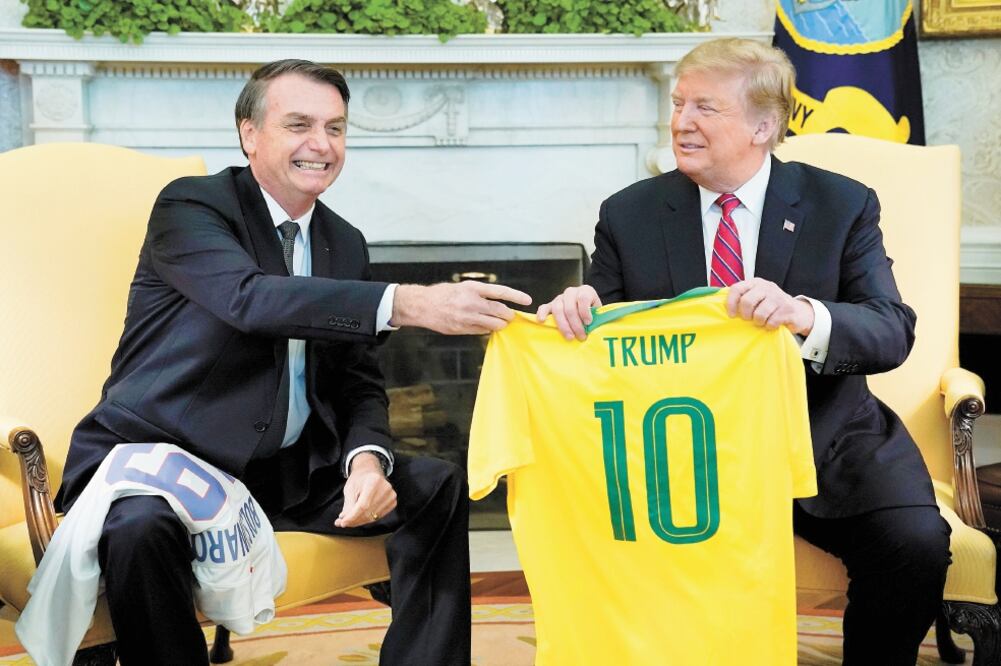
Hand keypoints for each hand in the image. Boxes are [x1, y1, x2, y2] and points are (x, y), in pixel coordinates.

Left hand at [335, 453, 397, 527]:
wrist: (370, 472)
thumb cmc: (359, 479)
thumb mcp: (350, 489)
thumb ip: (348, 505)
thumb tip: (344, 521)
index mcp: (374, 481)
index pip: (363, 505)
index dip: (352, 516)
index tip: (342, 523)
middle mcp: (385, 488)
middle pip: (368, 513)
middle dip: (353, 520)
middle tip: (342, 522)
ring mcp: (391, 496)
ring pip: (373, 517)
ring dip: (359, 521)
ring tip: (349, 519)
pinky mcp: (393, 502)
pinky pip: (378, 516)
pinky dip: (367, 519)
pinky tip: (359, 516)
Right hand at [391, 281, 531, 334]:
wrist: (422, 305)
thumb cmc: (444, 294)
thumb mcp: (463, 287)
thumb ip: (480, 294)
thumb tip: (498, 303)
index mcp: (473, 288)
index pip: (500, 292)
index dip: (516, 296)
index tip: (527, 300)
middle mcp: (471, 302)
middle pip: (500, 311)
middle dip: (508, 315)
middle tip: (510, 316)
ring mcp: (467, 317)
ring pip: (494, 325)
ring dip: (500, 324)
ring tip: (499, 322)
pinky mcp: (462, 328)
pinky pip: (482, 331)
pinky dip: (486, 329)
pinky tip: (483, 326)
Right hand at [536, 285, 601, 340]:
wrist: (584, 312)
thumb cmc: (593, 314)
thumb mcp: (598, 313)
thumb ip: (597, 318)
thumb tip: (595, 330)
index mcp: (585, 291)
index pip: (583, 298)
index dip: (585, 311)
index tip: (588, 323)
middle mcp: (571, 292)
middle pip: (570, 307)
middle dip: (576, 324)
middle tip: (581, 337)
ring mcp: (559, 298)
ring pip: (558, 309)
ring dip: (563, 325)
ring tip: (570, 337)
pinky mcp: (550, 305)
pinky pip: (544, 307)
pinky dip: (542, 313)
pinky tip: (542, 321)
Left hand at [725, 278, 813, 334]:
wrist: (798, 312)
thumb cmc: (770, 306)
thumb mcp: (756, 297)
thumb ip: (742, 298)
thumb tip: (720, 306)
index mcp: (755, 283)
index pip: (736, 288)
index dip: (731, 303)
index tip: (731, 315)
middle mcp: (767, 287)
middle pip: (747, 302)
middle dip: (745, 315)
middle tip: (749, 319)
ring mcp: (778, 297)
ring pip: (759, 314)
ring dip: (758, 322)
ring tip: (762, 321)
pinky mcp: (788, 309)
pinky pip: (771, 322)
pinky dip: (769, 326)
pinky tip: (772, 324)